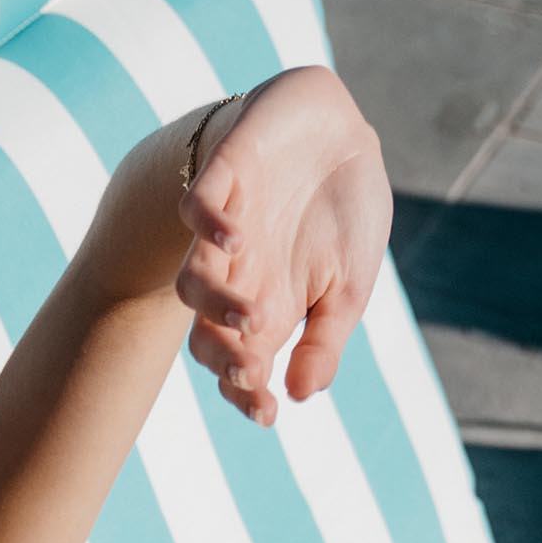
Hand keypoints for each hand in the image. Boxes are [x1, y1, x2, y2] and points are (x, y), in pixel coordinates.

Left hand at [175, 65, 390, 425]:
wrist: (342, 131)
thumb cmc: (344, 214)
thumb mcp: (349, 288)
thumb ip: (324, 342)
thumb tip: (301, 396)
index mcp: (268, 309)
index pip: (239, 365)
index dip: (245, 393)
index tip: (267, 410)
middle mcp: (239, 277)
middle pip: (205, 336)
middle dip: (225, 359)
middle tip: (254, 367)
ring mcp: (227, 228)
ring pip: (192, 283)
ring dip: (215, 305)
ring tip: (252, 315)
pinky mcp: (225, 175)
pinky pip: (198, 208)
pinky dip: (209, 226)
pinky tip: (237, 238)